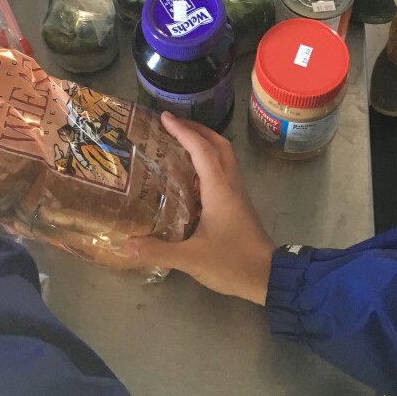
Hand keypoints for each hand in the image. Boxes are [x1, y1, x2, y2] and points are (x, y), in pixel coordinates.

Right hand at [127, 114, 274, 303]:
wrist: (269, 277)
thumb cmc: (233, 263)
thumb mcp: (192, 259)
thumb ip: (159, 251)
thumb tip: (127, 244)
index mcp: (219, 190)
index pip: (201, 150)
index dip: (183, 131)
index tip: (164, 117)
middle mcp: (230, 185)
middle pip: (218, 144)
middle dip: (196, 129)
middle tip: (172, 124)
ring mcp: (237, 194)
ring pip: (224, 156)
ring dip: (204, 143)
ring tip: (179, 142)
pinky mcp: (238, 204)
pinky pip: (223, 171)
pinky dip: (208, 161)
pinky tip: (191, 174)